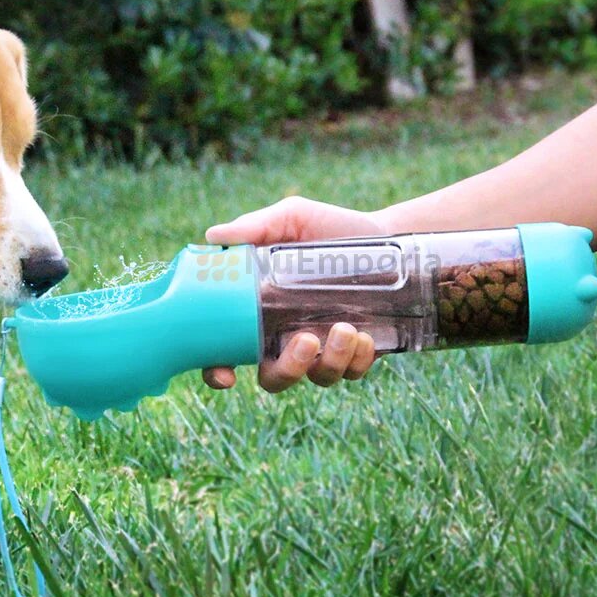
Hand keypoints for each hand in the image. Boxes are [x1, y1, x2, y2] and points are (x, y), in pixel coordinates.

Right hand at [202, 196, 383, 392]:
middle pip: (272, 378)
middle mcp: (285, 337)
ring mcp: (322, 349)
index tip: (227, 374)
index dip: (217, 370)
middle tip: (305, 341)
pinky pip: (352, 372)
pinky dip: (357, 360)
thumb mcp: (291, 218)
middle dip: (286, 371)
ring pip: (316, 377)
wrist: (382, 233)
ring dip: (330, 362)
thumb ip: (255, 227)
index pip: (225, 352)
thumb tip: (214, 236)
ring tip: (346, 328)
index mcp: (258, 312)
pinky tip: (364, 336)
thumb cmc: (325, 226)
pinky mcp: (356, 353)